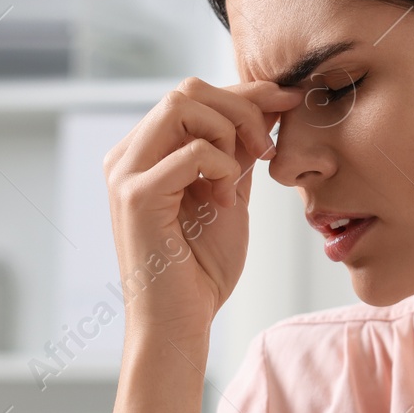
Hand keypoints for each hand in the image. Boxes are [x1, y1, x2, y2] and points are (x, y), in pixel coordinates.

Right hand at [102, 76, 302, 340]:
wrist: (180, 323)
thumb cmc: (200, 268)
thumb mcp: (229, 194)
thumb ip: (238, 151)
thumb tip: (268, 103)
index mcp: (144, 152)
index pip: (193, 96)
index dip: (245, 92)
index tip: (287, 102)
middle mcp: (127, 155)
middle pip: (187, 89)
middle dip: (241, 108)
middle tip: (268, 148)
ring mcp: (126, 173)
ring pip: (183, 104)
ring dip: (230, 131)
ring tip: (244, 172)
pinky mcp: (136, 196)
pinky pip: (192, 152)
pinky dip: (222, 167)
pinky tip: (224, 200)